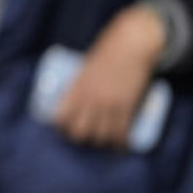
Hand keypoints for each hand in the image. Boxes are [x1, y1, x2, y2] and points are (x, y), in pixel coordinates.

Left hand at [52, 6, 165, 149]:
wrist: (133, 45)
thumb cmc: (108, 50)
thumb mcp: (87, 65)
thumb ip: (81, 82)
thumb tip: (74, 96)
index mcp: (78, 86)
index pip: (61, 115)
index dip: (60, 125)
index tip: (62, 126)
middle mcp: (92, 99)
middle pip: (79, 131)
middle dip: (79, 136)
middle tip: (83, 134)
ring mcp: (111, 105)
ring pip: (101, 136)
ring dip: (100, 141)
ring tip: (101, 140)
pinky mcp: (128, 108)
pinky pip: (122, 134)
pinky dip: (120, 144)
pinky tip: (119, 147)